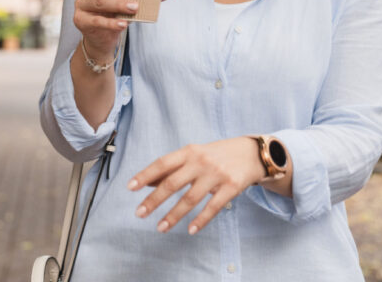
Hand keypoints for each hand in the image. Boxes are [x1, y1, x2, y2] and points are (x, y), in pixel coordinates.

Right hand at [73, 0, 173, 57]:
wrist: (103, 39)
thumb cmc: (117, 14)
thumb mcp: (132, 2)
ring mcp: (83, 5)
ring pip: (100, 1)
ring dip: (118, 3)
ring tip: (135, 7)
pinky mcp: (81, 21)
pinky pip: (97, 21)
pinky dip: (111, 23)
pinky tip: (124, 24)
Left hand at [128, 137, 264, 234]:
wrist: (251, 153)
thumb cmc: (215, 155)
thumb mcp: (193, 155)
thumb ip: (172, 168)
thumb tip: (146, 181)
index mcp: (189, 151)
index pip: (162, 163)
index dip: (145, 175)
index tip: (130, 187)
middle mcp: (200, 161)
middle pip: (172, 183)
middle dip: (154, 200)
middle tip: (139, 213)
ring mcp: (216, 174)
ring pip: (190, 198)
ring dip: (173, 215)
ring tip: (160, 228)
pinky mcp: (231, 187)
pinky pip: (213, 207)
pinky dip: (201, 220)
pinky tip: (190, 230)